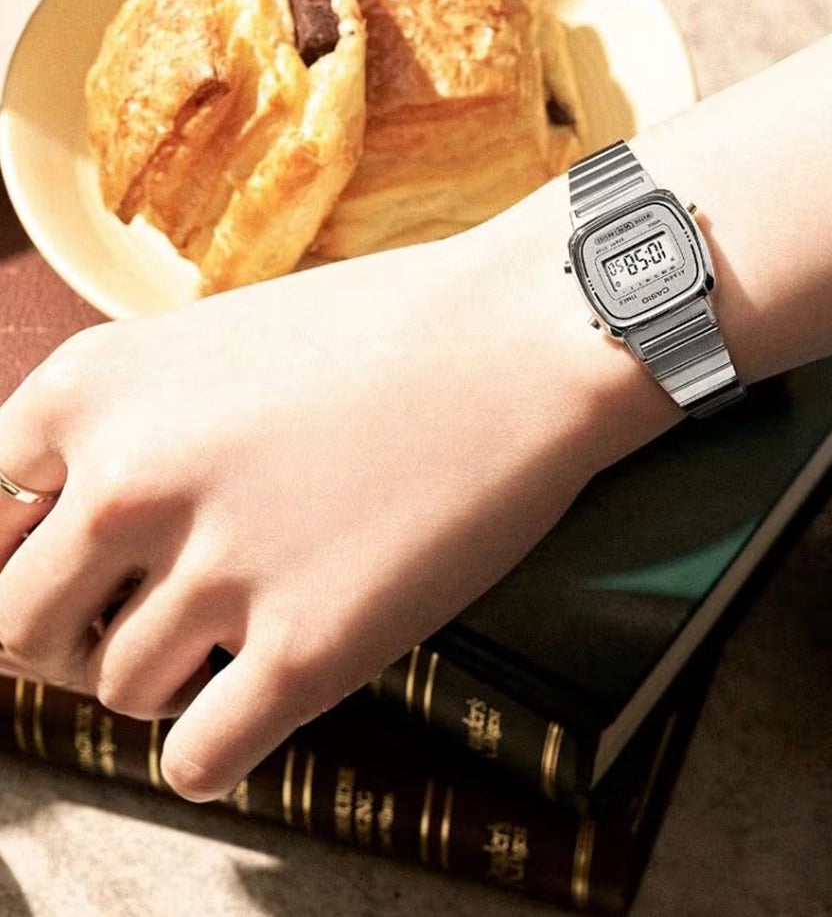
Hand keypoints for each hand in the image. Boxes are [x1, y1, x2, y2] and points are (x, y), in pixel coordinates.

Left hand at [0, 181, 675, 800]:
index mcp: (92, 389)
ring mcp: (215, 574)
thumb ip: (128, 425)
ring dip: (170, 674)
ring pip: (115, 694)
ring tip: (248, 622)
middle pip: (16, 629)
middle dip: (74, 634)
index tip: (101, 554)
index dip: (46, 541)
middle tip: (148, 614)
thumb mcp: (216, 340)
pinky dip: (217, 742)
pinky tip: (265, 689)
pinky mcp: (305, 655)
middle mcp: (126, 483)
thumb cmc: (387, 325)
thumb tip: (76, 526)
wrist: (525, 338)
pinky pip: (195, 761)